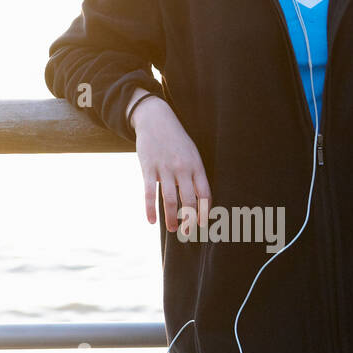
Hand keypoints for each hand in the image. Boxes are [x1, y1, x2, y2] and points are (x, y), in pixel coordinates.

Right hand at [132, 96, 210, 233]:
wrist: (155, 119)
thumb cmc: (176, 139)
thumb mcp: (191, 152)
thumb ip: (194, 174)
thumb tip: (198, 198)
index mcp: (196, 165)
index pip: (205, 194)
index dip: (204, 211)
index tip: (202, 224)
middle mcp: (182, 168)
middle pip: (189, 200)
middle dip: (189, 220)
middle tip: (187, 233)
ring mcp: (165, 168)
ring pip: (170, 200)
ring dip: (171, 218)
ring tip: (172, 229)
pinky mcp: (148, 168)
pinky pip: (150, 193)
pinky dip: (150, 209)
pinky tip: (151, 220)